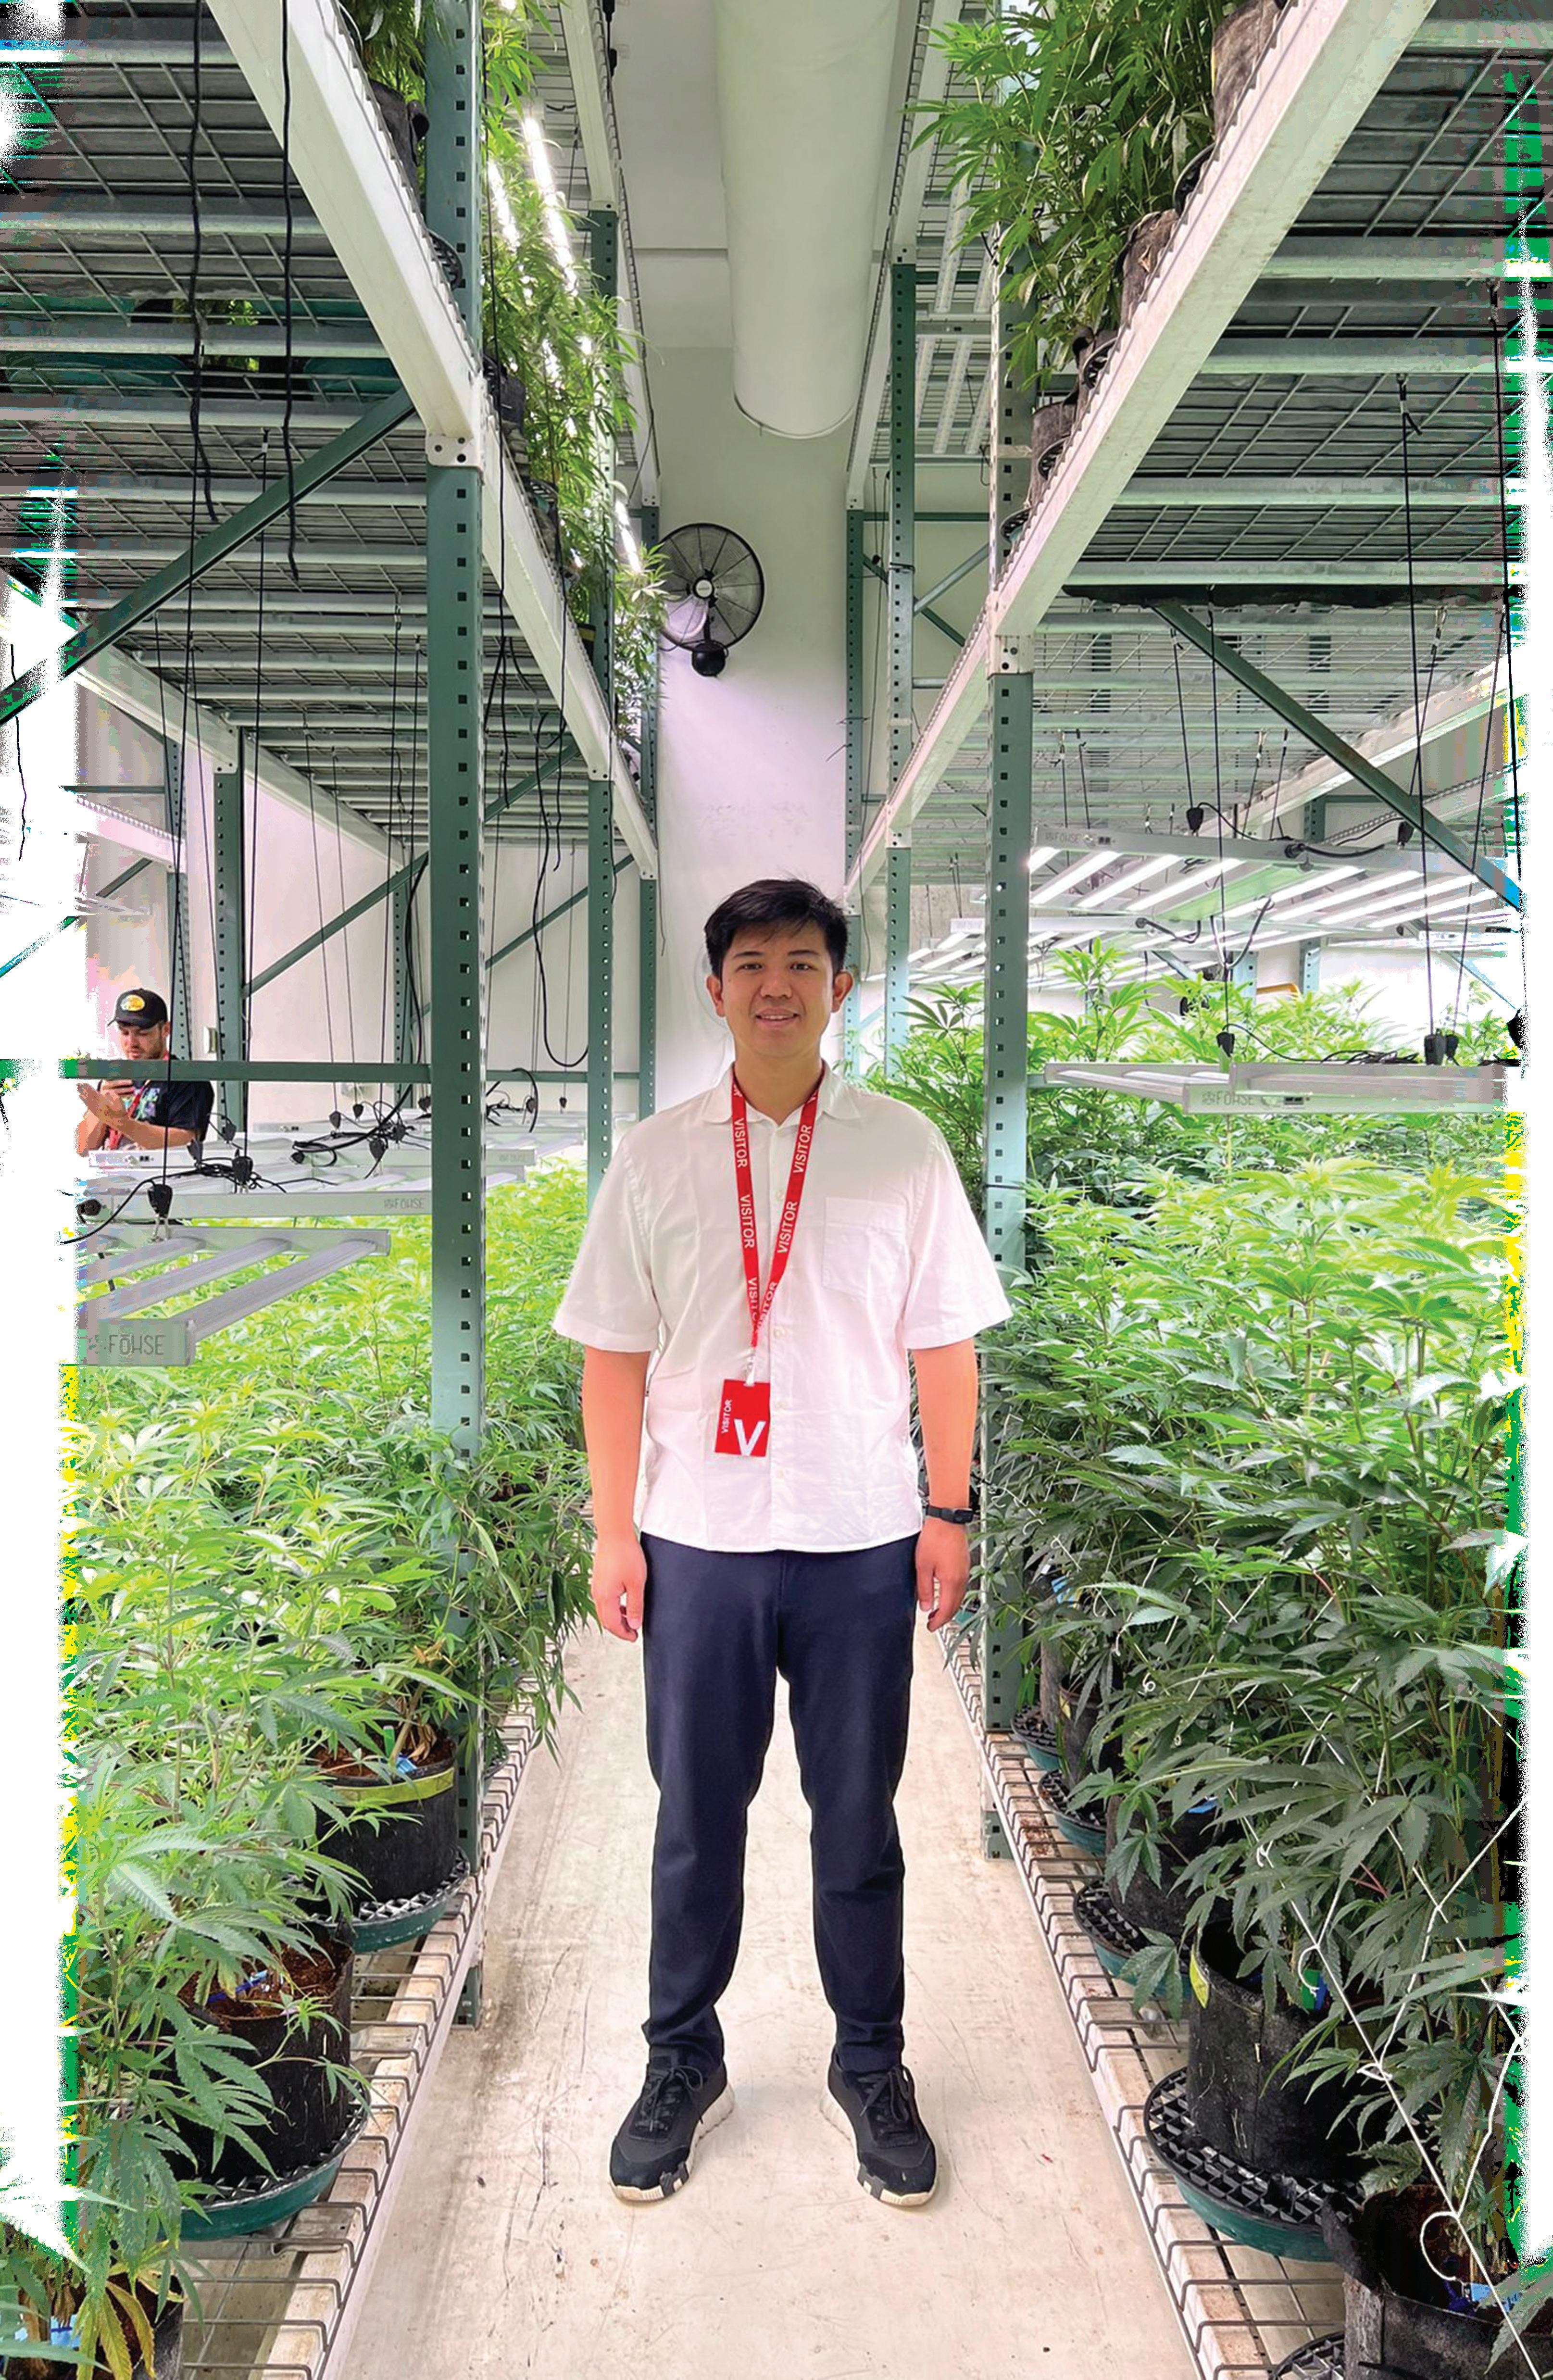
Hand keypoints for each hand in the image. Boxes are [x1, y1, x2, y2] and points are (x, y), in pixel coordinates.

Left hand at [77, 1083, 126, 1120]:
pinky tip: (80, 1096)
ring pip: (86, 1100)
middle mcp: (97, 1106)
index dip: (88, 1088)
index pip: (94, 1093)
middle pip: (88, 1096)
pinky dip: (83, 1100)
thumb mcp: (119, 1102)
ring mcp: (95, 1110)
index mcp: (103, 1103)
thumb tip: (106, 1092)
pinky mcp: (94, 1112)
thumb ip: (112, 1096)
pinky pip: (87, 1105)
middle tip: (77, 1084)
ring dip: (82, 1094)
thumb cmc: (120, 1111)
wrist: (118, 1123)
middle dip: (83, 1090)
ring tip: (77, 1088)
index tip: (84, 1083)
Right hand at [591, 1530, 646, 1643]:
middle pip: (606, 1620)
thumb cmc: (625, 1554)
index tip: (634, 1637)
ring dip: (616, 1617)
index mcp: (605, 1597)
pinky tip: (623, 1602)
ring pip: (604, 1610)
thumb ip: (635, 1606)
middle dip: (619, 1629)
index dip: (624, 1634)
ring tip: (630, 1617)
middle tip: (632, 1631)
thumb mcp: (636, 1583)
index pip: (613, 1624)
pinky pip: (604, 1600)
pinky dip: (613, 1607)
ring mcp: (596, 1586)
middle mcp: (597, 1593)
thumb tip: (634, 1625)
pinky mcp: (598, 1579)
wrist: (614, 1534)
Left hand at [916, 1516, 969, 1633]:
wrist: (947, 1519)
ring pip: (959, 1597)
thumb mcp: (923, 1566)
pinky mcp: (964, 1564)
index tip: (931, 1627)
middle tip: (933, 1622)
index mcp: (951, 1581)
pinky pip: (961, 1587)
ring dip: (949, 1607)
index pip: (947, 1610)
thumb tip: (925, 1606)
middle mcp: (962, 1578)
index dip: (938, 1622)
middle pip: (956, 1606)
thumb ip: (924, 1589)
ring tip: (937, 1610)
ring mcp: (965, 1571)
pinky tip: (944, 1593)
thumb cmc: (935, 1538)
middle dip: (945, 1617)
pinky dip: (953, 1595)